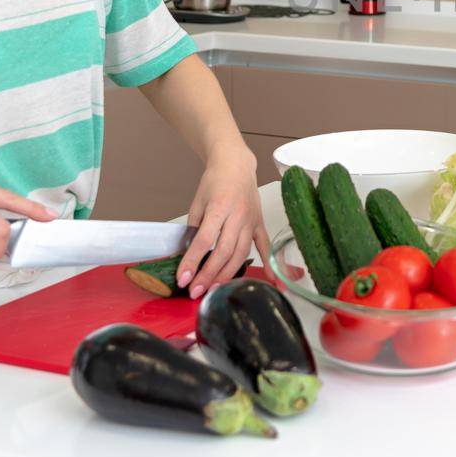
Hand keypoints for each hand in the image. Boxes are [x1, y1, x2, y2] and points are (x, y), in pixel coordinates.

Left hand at [177, 149, 269, 299]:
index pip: (204, 240)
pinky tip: (272, 281)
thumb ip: (194, 228)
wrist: (236, 164)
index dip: (192, 262)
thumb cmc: (215, 181)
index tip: (183, 278)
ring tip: (214, 289)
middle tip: (195, 292)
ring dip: (227, 274)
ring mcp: (251, 220)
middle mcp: (238, 215)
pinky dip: (270, 264)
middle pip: (224, 251)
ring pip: (241, 253)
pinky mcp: (259, 223)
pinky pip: (265, 246)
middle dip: (208, 275)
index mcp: (219, 207)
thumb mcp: (197, 202)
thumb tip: (190, 255)